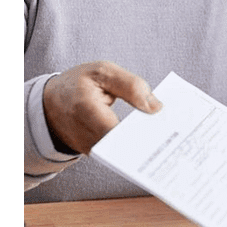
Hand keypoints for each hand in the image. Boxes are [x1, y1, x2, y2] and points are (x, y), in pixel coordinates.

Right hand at [43, 61, 161, 153]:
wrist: (50, 105)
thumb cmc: (78, 84)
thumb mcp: (103, 72)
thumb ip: (131, 86)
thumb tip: (156, 107)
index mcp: (86, 110)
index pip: (118, 130)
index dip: (143, 131)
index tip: (167, 128)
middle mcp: (87, 136)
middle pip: (126, 146)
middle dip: (151, 139)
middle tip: (176, 133)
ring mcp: (90, 149)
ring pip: (125, 152)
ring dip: (147, 143)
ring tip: (170, 134)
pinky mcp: (96, 154)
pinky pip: (120, 152)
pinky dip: (137, 144)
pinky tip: (155, 136)